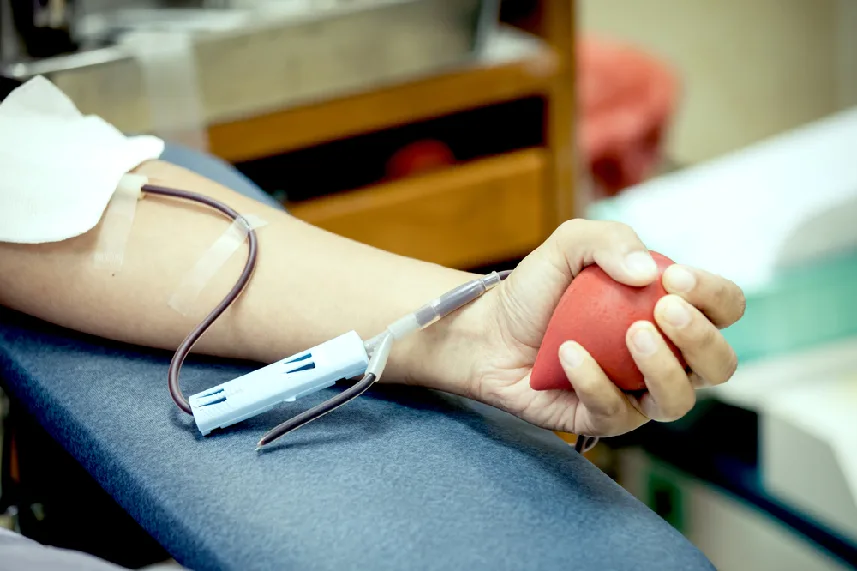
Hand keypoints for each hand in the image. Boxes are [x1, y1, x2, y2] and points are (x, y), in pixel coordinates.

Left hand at [467, 220, 745, 437]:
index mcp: (669, 311)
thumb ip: (609, 239)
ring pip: (679, 399)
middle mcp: (664, 356)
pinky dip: (594, 382)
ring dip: (662, 367)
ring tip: (630, 335)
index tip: (673, 278)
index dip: (713, 294)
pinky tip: (569, 353)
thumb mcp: (568, 245)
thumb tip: (647, 272)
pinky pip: (615, 412)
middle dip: (701, 338)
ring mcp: (636, 392)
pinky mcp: (603, 418)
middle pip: (720, 363)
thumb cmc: (535, 290)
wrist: (487, 332)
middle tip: (662, 310)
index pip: (723, 307)